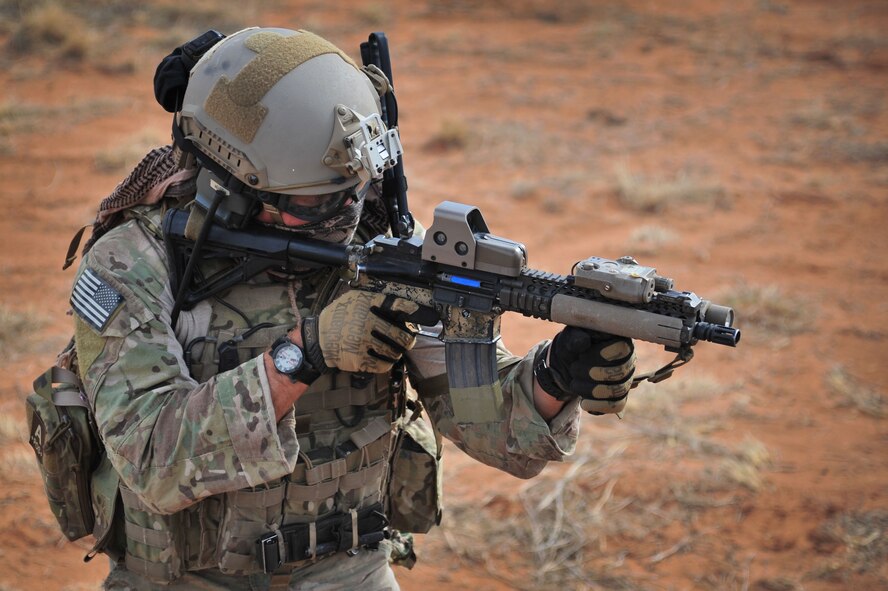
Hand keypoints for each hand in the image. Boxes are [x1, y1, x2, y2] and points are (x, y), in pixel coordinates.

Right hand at [303, 291, 419, 373]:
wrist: (318, 338)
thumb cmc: (340, 317)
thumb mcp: (357, 299)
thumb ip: (379, 301)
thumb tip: (406, 307)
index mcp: (369, 305)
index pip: (401, 307)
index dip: (418, 313)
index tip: (430, 317)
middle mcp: (369, 323)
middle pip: (404, 336)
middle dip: (408, 339)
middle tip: (405, 339)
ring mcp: (365, 343)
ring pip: (396, 352)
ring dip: (396, 351)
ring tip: (391, 348)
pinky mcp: (361, 360)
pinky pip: (384, 365)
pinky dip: (386, 362)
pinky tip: (381, 357)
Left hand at [538, 326, 635, 414]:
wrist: (569, 362)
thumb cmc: (573, 344)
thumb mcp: (569, 336)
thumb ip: (575, 337)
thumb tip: (584, 342)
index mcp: (620, 339)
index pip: (621, 349)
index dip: (599, 355)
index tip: (581, 355)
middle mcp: (629, 359)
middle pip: (619, 372)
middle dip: (590, 373)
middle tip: (574, 368)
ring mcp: (626, 379)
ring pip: (617, 391)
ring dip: (591, 390)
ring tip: (574, 384)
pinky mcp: (620, 395)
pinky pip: (616, 405)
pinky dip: (598, 406)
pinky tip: (584, 403)